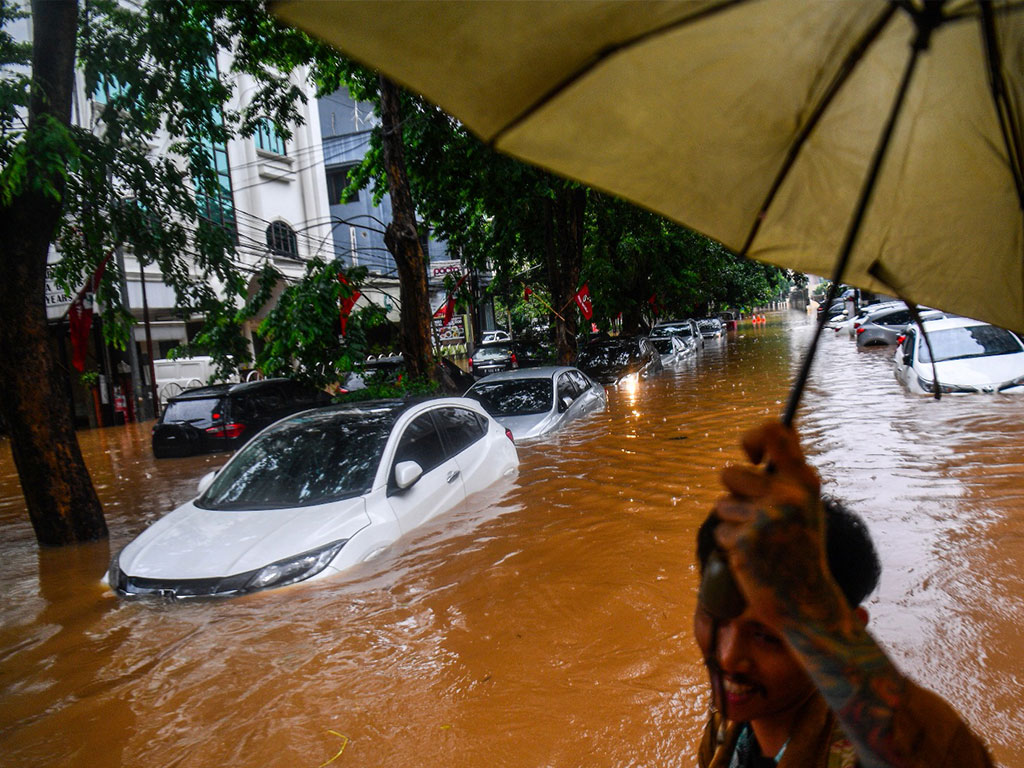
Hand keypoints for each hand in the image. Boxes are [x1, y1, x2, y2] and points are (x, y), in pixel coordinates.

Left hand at [712, 421, 846, 628]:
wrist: (807, 602)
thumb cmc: (800, 549)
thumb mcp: (804, 506)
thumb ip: (786, 475)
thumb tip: (763, 437)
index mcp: (804, 483)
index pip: (774, 432)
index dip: (752, 437)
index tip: (750, 455)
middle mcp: (787, 496)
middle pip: (729, 473)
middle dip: (732, 493)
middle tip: (753, 516)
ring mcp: (765, 519)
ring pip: (722, 504)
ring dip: (733, 522)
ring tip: (758, 541)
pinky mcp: (744, 542)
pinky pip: (721, 530)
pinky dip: (731, 545)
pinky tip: (754, 558)